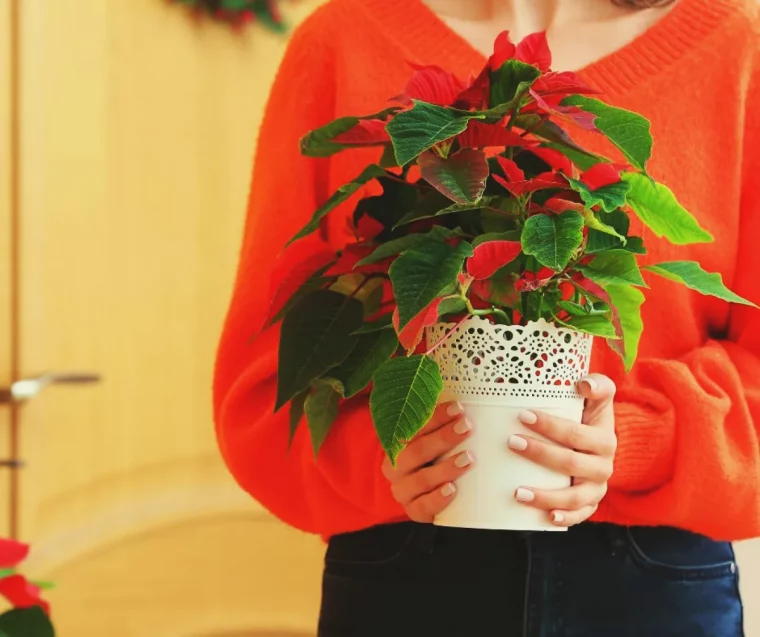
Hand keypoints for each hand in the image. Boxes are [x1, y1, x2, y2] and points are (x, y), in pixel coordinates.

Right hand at [382, 401, 474, 522]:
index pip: (414, 426)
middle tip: (467, 427)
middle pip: (417, 451)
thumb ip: (442, 424)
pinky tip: (452, 489)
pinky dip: (438, 498)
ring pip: (421, 479)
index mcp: (396, 444)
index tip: (458, 408)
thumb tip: (466, 405)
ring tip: (468, 458)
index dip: (436, 416)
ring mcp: (403, 491)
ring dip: (446, 468)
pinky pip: (423, 507)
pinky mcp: (414, 511)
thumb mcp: (431, 440)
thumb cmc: (431, 459)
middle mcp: (395, 467)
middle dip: (443, 438)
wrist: (420, 494)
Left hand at [508, 373, 616, 526]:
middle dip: (539, 454)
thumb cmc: (588, 416)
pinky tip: (547, 518)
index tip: (523, 415)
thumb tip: (583, 383)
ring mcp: (597, 488)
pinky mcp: (590, 503)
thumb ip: (598, 385)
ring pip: (574, 496)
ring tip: (517, 492)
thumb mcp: (599, 398)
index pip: (576, 434)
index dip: (551, 426)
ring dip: (545, 496)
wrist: (599, 444)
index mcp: (604, 439)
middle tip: (511, 442)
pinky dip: (566, 518)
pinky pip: (580, 515)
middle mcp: (604, 466)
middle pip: (570, 464)